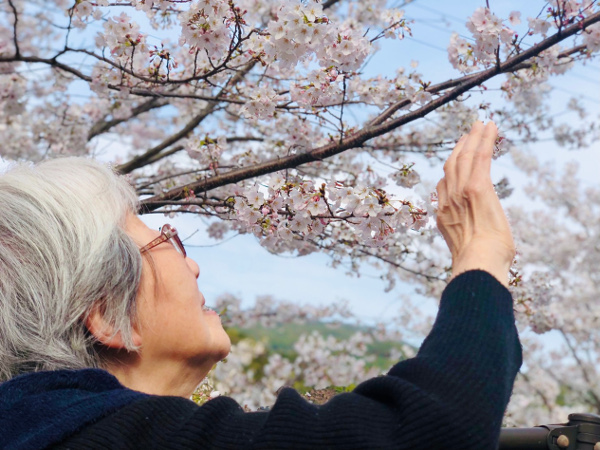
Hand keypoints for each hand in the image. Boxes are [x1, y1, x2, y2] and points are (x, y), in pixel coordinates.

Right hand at [436, 121, 514, 286]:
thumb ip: (466, 239)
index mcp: (444, 215)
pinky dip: (485, 140)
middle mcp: (448, 200)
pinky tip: (490, 127)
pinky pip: (480, 157)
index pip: (443, 185)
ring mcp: (461, 192)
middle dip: (461, 147)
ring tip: (481, 124)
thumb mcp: (466, 251)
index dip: (451, 169)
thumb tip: (475, 244)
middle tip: (470, 132)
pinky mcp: (478, 187)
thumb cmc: (478, 265)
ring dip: (474, 138)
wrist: (478, 264)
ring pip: (466, 157)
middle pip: (452, 165)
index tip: (459, 158)